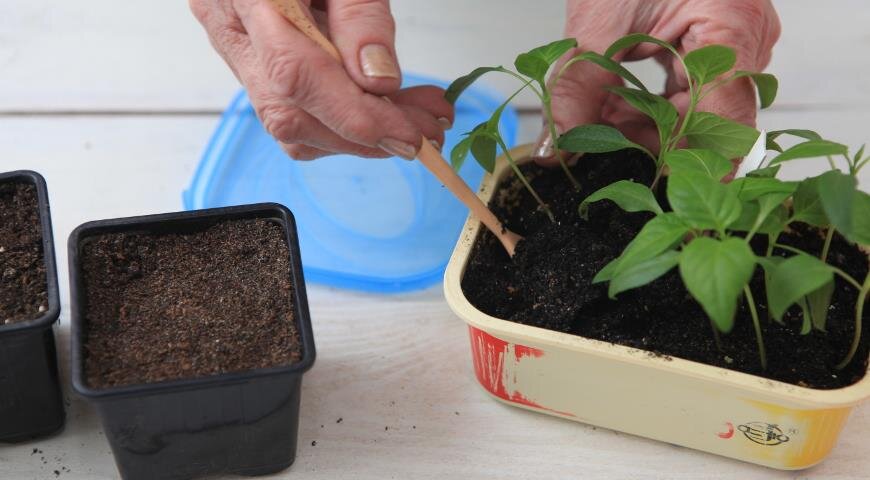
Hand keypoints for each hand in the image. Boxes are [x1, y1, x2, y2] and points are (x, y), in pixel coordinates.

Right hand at [190, 0, 452, 159]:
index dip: (354, 116)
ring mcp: (239, 52)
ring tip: (419, 119)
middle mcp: (231, 30)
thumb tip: (379, 82)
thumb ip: (360, 15)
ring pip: (294, 124)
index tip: (408, 137)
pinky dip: (347, 125)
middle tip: (429, 131)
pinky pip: (297, 114)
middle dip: (367, 134)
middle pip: (291, 114)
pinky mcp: (258, 67)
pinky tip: (388, 111)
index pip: (293, 75)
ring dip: (363, 136)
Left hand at [533, 0, 780, 164]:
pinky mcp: (717, 39)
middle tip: (599, 154)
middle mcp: (748, 37)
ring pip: (695, 106)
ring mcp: (736, 38)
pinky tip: (612, 107)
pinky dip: (650, 101)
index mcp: (731, 28)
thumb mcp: (597, 25)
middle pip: (707, 118)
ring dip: (644, 123)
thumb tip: (555, 152)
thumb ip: (577, 91)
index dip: (693, 168)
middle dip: (650, 142)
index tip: (659, 198)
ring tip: (595, 125)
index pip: (725, 121)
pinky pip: (689, 86)